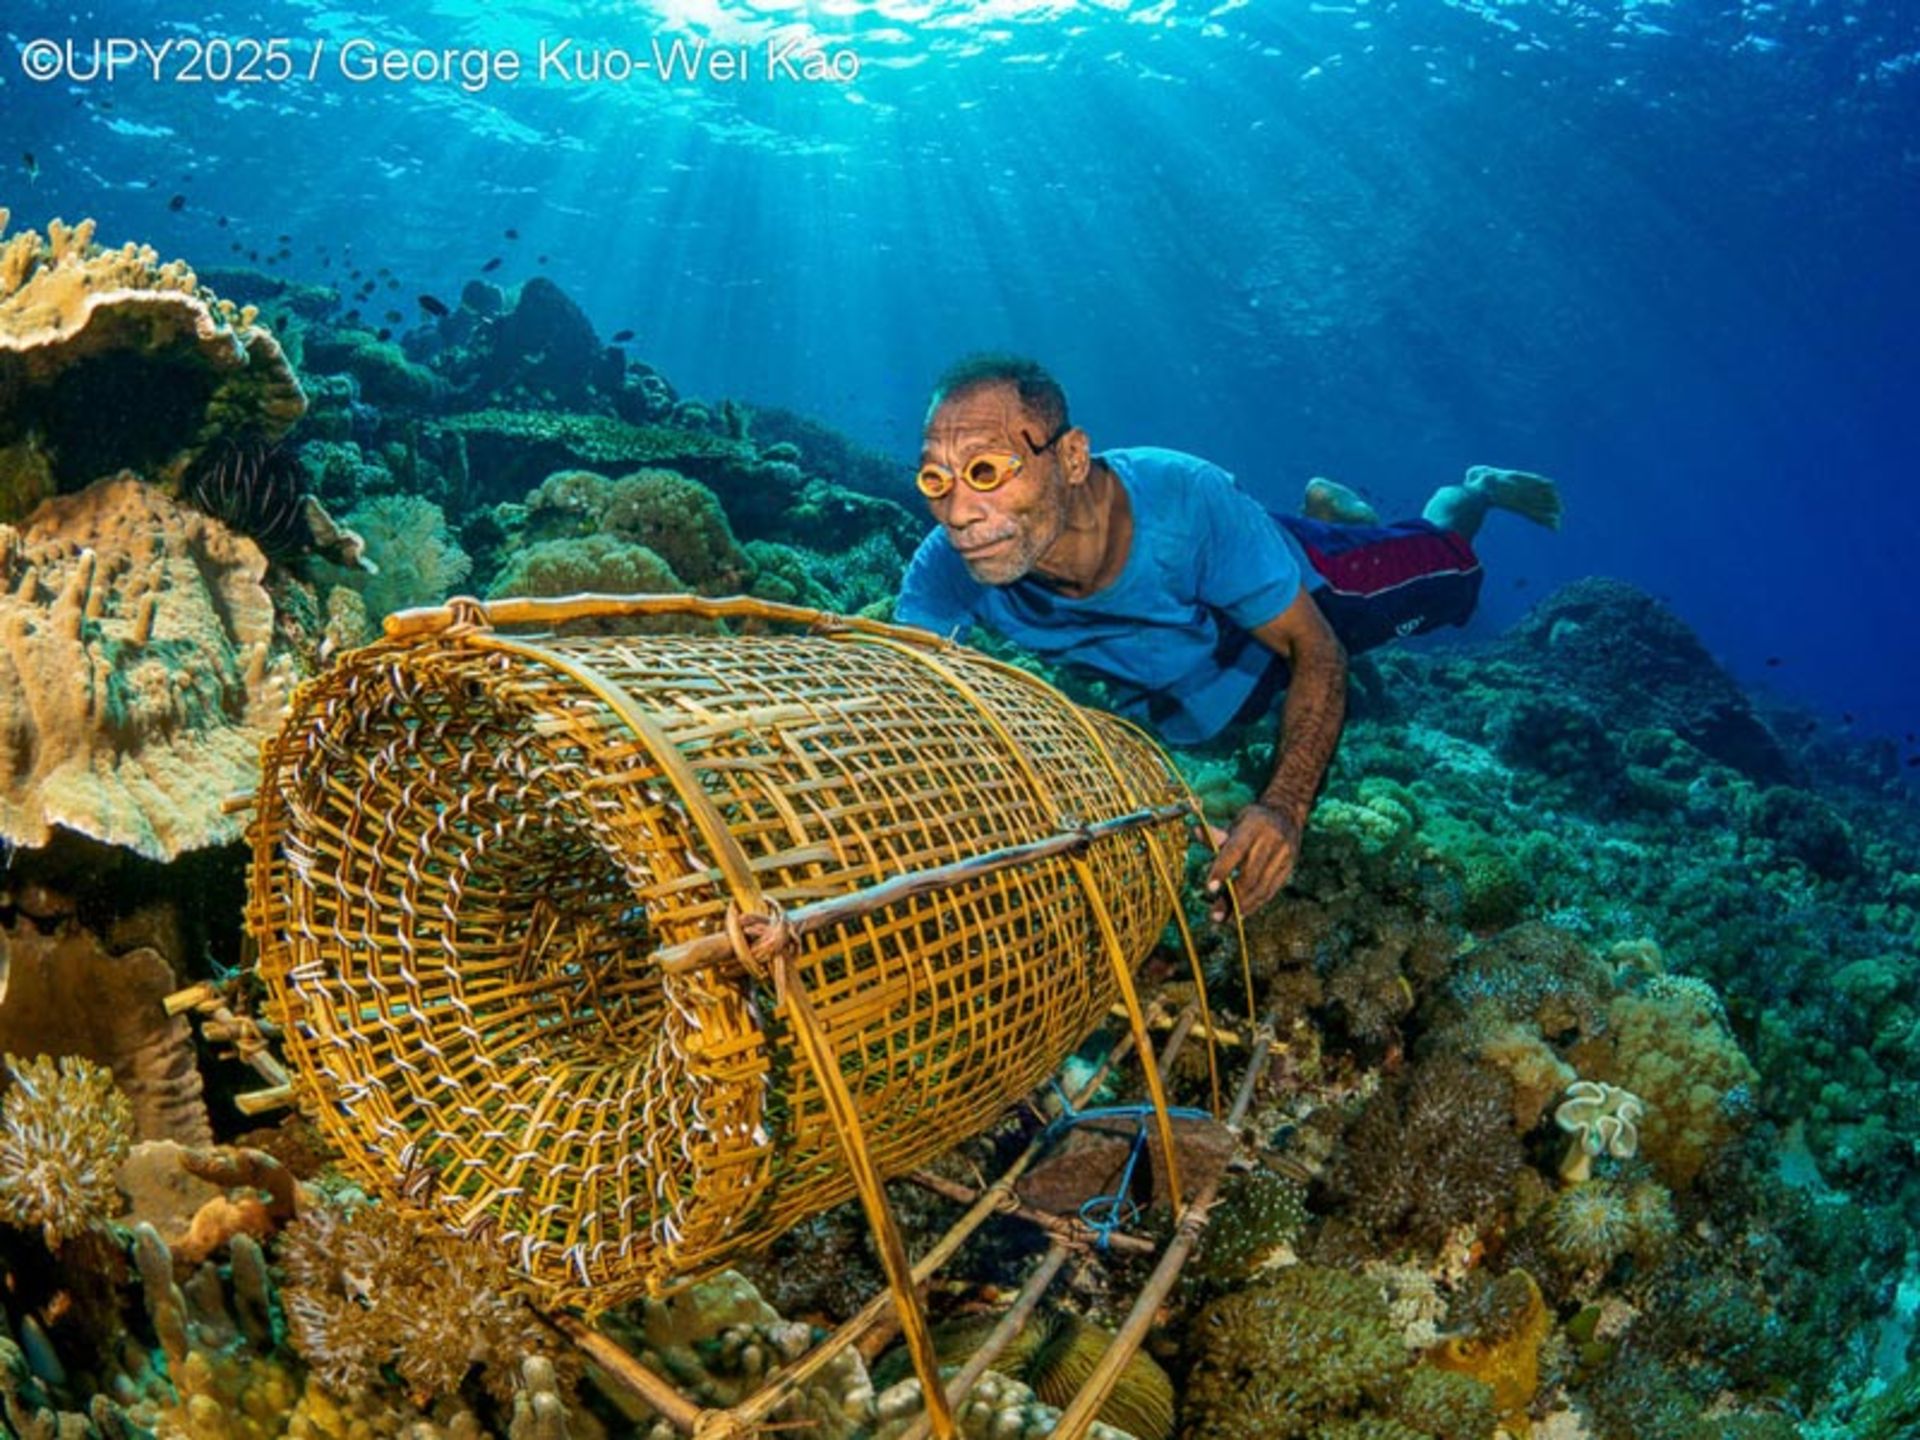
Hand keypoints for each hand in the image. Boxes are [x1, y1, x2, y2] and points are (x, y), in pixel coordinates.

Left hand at [1204, 802, 1302, 921]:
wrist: (1286, 814)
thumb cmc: (1252, 820)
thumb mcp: (1235, 822)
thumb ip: (1216, 834)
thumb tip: (1194, 832)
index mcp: (1252, 827)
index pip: (1235, 851)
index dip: (1221, 870)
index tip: (1210, 889)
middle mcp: (1270, 841)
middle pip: (1249, 875)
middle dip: (1232, 898)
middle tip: (1215, 916)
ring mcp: (1283, 855)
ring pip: (1262, 887)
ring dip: (1243, 906)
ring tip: (1227, 919)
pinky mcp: (1289, 867)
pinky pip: (1271, 890)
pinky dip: (1256, 904)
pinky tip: (1243, 913)